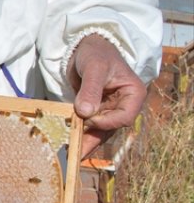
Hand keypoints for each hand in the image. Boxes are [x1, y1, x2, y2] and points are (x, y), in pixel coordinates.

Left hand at [67, 34, 146, 158]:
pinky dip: (80, 133)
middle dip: (93, 139)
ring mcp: (110, 109)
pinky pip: (90, 125)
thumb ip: (91, 90)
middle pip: (111, 128)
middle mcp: (124, 105)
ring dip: (85, 141)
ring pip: (100, 130)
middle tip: (75, 153)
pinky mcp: (96, 110)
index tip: (89, 119)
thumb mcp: (95, 68)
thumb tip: (85, 113)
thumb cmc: (96, 53)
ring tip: (70, 154)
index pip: (124, 117)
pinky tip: (70, 144)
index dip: (107, 121)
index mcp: (133, 94)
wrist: (87, 47)